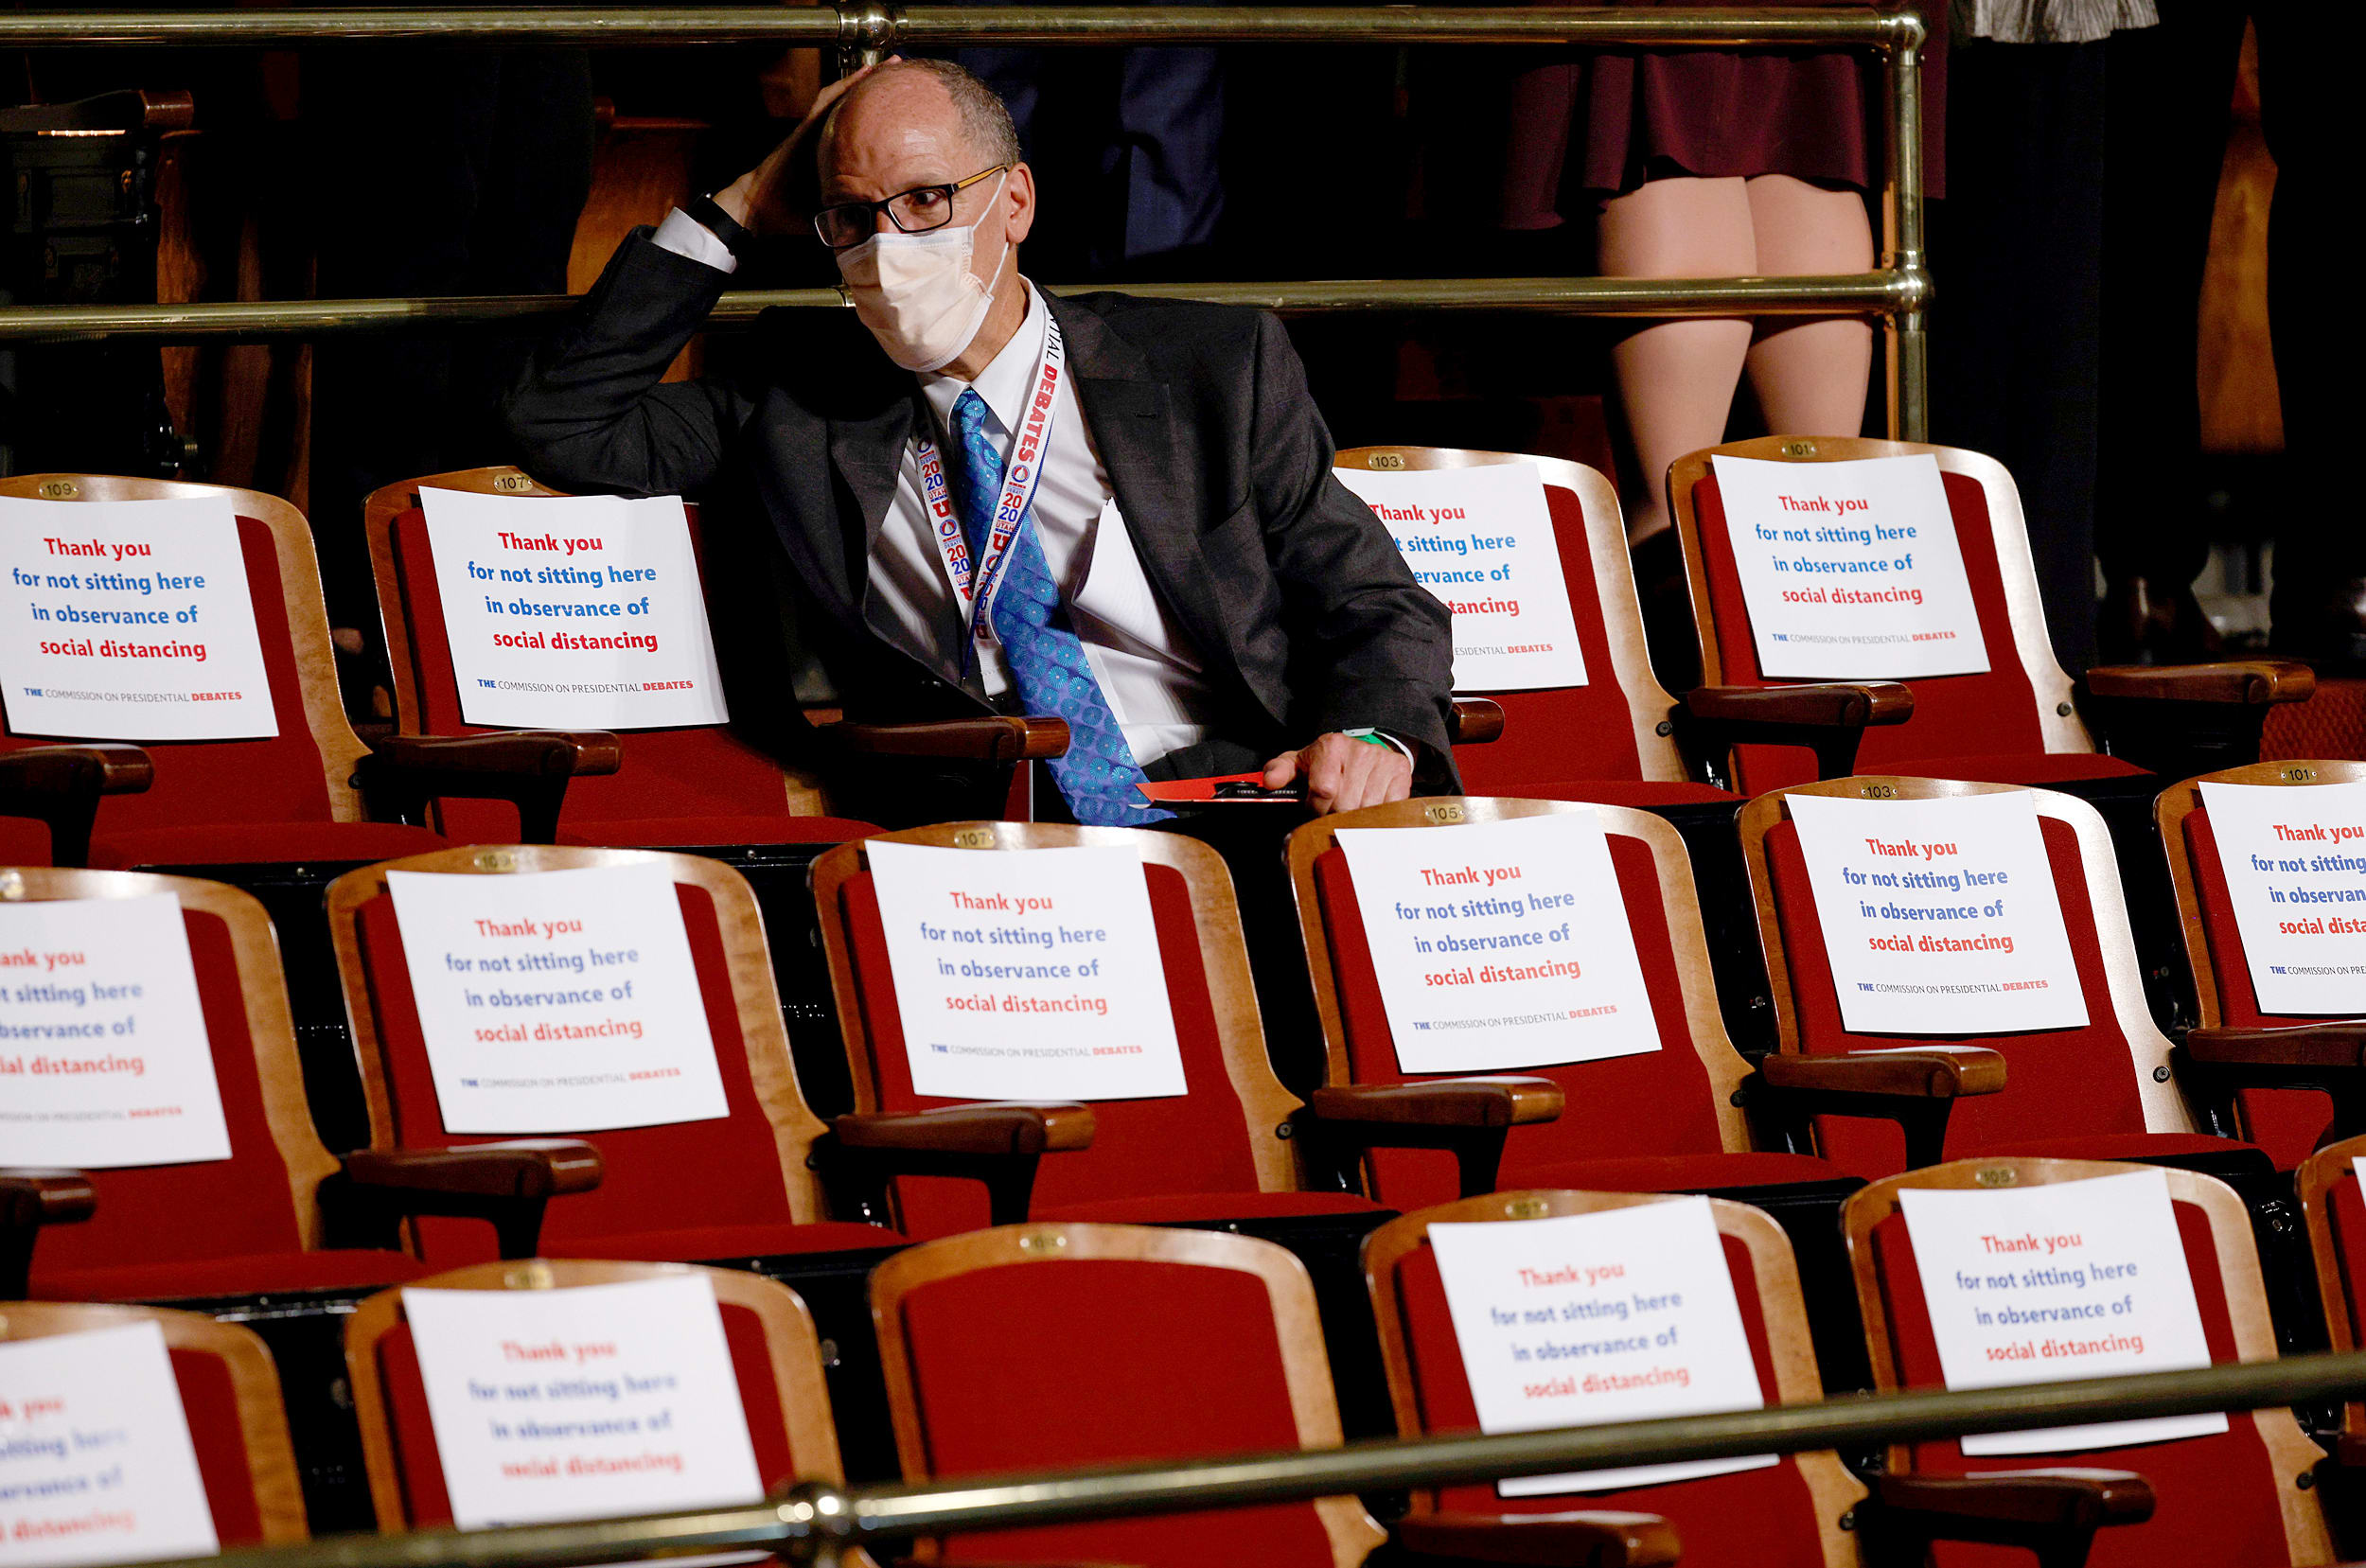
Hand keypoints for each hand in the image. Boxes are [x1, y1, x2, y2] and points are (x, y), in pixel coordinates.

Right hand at [715, 57, 896, 233]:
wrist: (761, 208)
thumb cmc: (791, 214)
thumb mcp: (834, 213)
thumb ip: (856, 215)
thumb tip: (885, 229)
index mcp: (832, 157)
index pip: (861, 134)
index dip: (882, 120)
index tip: (906, 111)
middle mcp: (825, 139)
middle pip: (855, 109)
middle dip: (877, 92)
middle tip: (903, 76)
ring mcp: (814, 130)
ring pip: (843, 98)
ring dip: (865, 80)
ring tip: (889, 65)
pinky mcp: (806, 127)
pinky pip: (828, 101)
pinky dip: (846, 86)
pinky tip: (864, 72)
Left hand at [1262, 733, 1412, 815]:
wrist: (1362, 749)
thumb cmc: (1325, 762)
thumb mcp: (1299, 763)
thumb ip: (1280, 771)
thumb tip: (1269, 782)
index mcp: (1330, 746)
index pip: (1323, 790)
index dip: (1317, 808)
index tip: (1316, 808)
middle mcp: (1358, 750)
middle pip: (1346, 804)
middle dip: (1336, 814)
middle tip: (1334, 810)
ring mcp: (1381, 760)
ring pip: (1368, 809)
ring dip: (1358, 818)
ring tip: (1352, 809)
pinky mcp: (1400, 771)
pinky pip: (1391, 806)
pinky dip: (1380, 815)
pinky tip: (1371, 809)